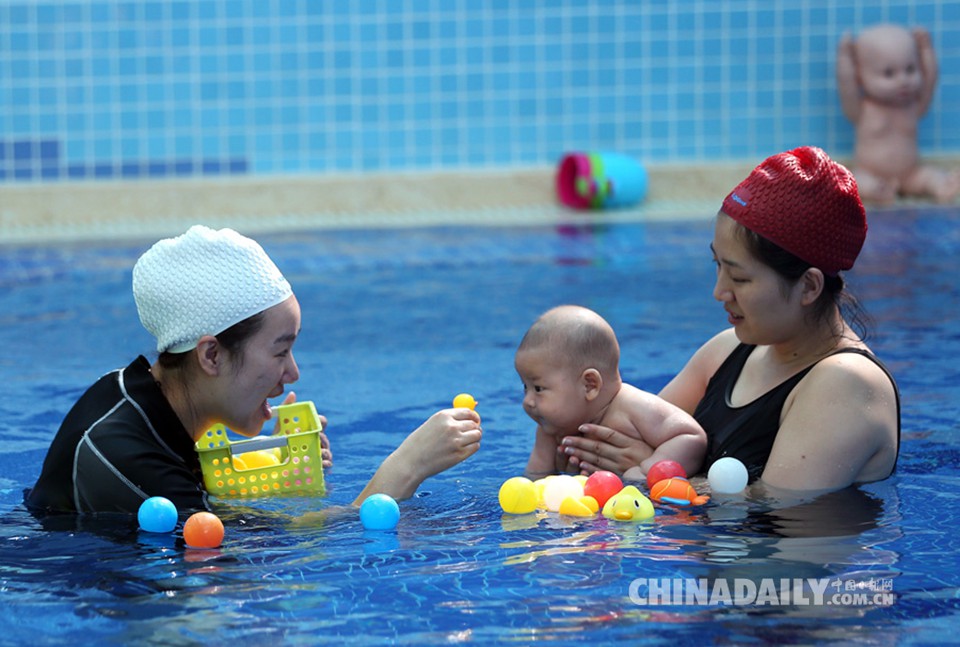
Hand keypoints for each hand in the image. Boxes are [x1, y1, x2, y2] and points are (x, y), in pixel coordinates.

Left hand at [275, 391, 332, 466]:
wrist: (274, 462)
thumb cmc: (280, 441)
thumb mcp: (280, 425)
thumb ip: (286, 409)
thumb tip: (292, 393)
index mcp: (310, 429)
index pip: (322, 421)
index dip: (320, 421)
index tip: (316, 422)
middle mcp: (317, 441)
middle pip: (324, 438)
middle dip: (321, 438)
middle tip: (315, 439)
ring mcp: (319, 453)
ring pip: (327, 451)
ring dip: (324, 452)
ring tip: (317, 453)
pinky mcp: (318, 466)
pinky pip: (327, 464)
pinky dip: (326, 464)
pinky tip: (321, 464)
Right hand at [353, 407, 482, 504]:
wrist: (410, 462)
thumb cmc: (420, 443)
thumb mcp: (433, 425)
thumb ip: (451, 419)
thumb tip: (473, 414)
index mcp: (444, 416)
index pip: (468, 412)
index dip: (474, 417)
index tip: (475, 421)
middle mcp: (451, 426)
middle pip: (474, 423)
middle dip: (475, 428)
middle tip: (470, 434)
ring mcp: (456, 441)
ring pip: (477, 435)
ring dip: (474, 438)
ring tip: (462, 444)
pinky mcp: (459, 454)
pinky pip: (475, 447)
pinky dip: (472, 448)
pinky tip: (460, 451)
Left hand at [560, 423, 652, 475]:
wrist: (661, 474)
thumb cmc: (647, 455)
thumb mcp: (639, 443)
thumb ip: (623, 437)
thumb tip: (601, 429)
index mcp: (631, 443)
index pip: (609, 434)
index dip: (594, 430)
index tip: (580, 427)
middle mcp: (626, 454)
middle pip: (599, 447)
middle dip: (579, 443)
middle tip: (564, 440)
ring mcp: (623, 467)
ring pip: (598, 459)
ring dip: (581, 455)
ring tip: (567, 451)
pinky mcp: (620, 478)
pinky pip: (602, 473)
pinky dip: (590, 469)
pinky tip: (579, 465)